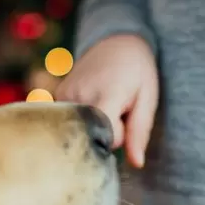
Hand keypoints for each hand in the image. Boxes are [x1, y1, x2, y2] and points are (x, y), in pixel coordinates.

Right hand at [56, 34, 158, 167]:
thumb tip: (136, 163)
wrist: (115, 41)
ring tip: (104, 103)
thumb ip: (140, 132)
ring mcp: (64, 95)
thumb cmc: (137, 71)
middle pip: (92, 137)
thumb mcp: (148, 98)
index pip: (106, 137)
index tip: (126, 120)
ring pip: (80, 131)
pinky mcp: (56, 96)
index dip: (118, 136)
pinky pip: (70, 122)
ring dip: (93, 125)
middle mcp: (80, 95)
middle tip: (117, 109)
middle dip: (107, 133)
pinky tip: (90, 103)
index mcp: (107, 94)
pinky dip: (82, 119)